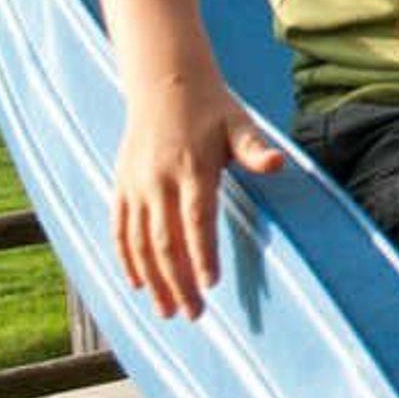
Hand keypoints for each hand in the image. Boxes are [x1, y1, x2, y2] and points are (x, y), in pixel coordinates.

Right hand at [111, 76, 282, 320]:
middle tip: (193, 315)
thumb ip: (256, 149)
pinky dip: (127, 259)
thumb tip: (279, 165)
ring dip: (153, 280)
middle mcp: (158, 181)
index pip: (196, 220)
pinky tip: (138, 285)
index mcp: (191, 168)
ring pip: (140, 243)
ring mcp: (135, 186)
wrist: (165, 82)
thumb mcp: (240, 123)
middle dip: (178, 282)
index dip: (202, 254)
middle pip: (166, 242)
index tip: (211, 285)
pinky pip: (120, 230)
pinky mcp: (121, 186)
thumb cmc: (212, 108)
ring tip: (167, 311)